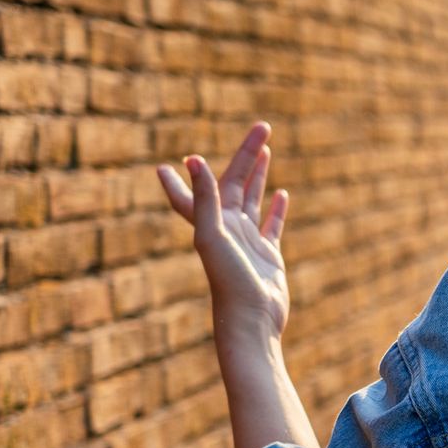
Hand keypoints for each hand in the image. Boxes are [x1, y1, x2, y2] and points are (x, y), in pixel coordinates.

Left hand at [156, 121, 291, 338]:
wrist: (252, 320)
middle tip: (261, 126)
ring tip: (266, 150)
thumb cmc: (229, 281)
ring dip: (258, 174)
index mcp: (210, 223)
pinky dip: (276, 208)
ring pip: (253, 198)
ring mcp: (248, 241)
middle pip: (234, 183)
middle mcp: (226, 229)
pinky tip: (282, 194)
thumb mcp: (213, 235)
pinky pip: (272, 224)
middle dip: (246, 155)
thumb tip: (193, 159)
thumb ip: (204, 198)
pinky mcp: (268, 255)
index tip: (165, 165)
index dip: (181, 178)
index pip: (194, 191)